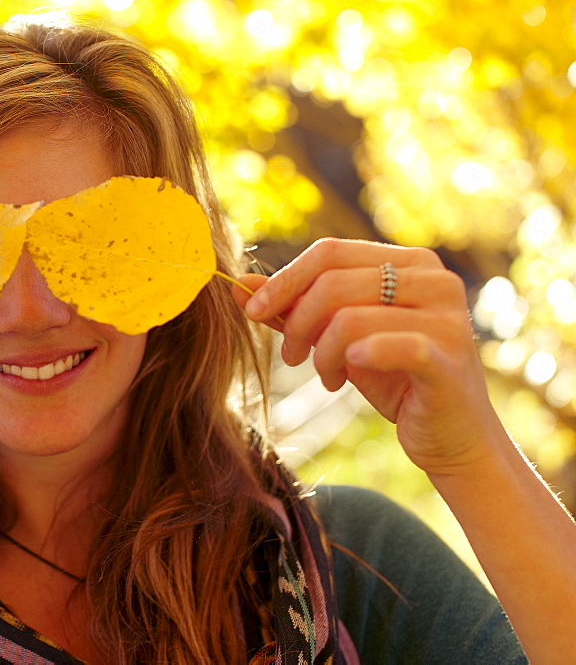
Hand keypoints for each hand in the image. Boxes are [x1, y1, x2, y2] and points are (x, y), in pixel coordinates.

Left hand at [234, 238, 504, 475]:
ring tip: (326, 376)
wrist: (450, 436)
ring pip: (348, 317)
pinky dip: (354, 359)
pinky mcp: (448, 358)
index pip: (330, 253)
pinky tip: (341, 379)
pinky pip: (386, 345)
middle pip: (333, 281)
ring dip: (322, 353)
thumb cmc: (394, 379)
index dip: (284, 281)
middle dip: (298, 322)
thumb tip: (239, 284)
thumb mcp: (338, 338)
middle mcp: (435, 279)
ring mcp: (447, 316)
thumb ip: (295, 309)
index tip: (253, 312)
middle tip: (292, 357)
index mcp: (410, 262)